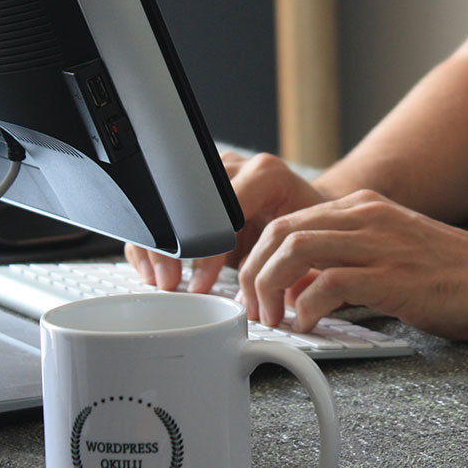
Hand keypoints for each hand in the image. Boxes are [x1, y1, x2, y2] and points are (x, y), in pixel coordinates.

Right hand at [124, 152, 330, 291]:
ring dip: (158, 245)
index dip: (207, 250)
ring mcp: (214, 173)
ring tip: (162, 279)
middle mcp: (237, 167)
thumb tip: (258, 300)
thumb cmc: (313, 230)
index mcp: (266, 175)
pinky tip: (154, 267)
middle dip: (174, 248)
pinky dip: (155, 241)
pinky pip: (164, 210)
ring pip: (169, 203)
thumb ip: (281, 263)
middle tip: (170, 282)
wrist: (311, 212)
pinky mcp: (198, 186)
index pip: (223, 209)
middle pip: (188, 202)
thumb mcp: (304, 244)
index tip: (200, 282)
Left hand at [237, 189, 467, 340]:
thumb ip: (346, 264)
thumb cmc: (459, 278)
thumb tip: (297, 291)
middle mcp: (367, 216)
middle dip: (253, 273)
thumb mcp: (393, 255)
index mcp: (364, 209)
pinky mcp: (394, 276)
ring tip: (275, 320)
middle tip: (256, 311)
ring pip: (293, 249)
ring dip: (270, 288)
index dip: (258, 257)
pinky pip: (327, 284)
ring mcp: (381, 243)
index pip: (286, 219)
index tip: (253, 292)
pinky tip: (311, 326)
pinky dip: (306, 308)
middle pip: (279, 230)